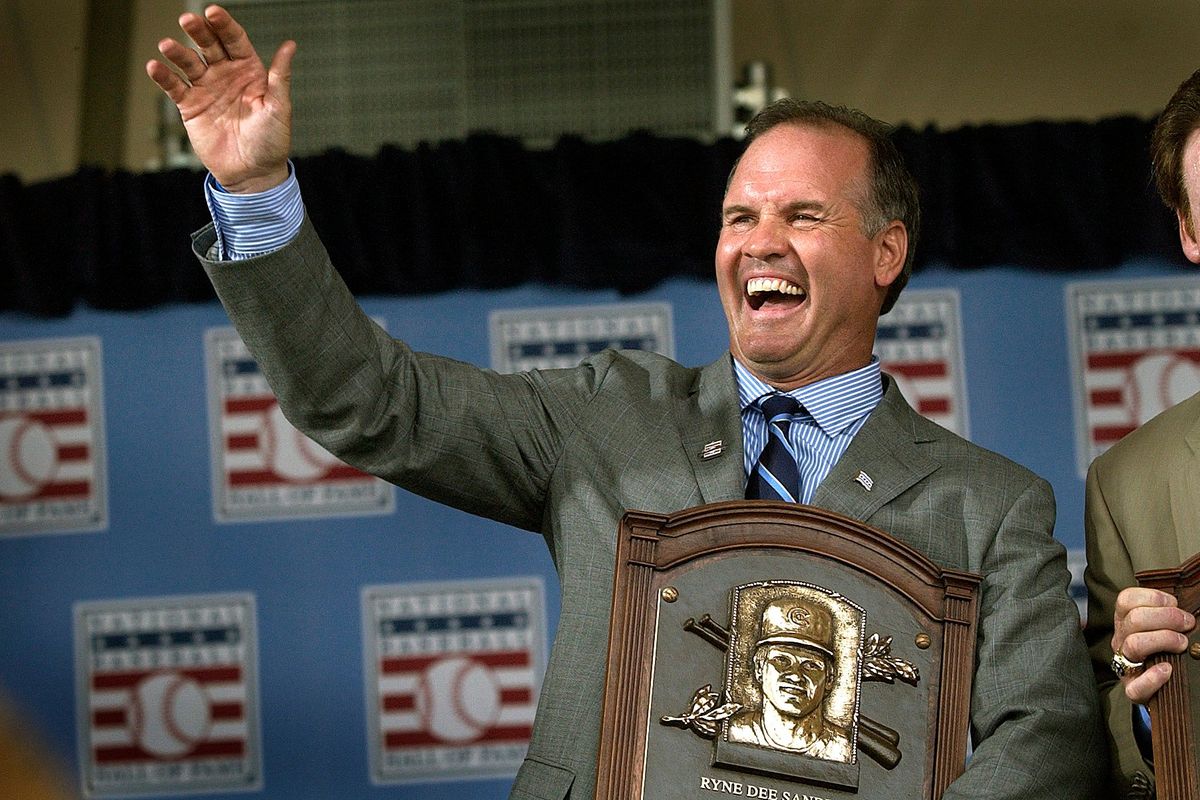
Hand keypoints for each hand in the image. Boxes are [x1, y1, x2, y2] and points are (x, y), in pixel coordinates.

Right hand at [145, 4, 294, 192]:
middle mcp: (226, 74)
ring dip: (177, 52)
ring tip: (167, 45)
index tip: (213, 12)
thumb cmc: (272, 141)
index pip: (235, 40)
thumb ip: (280, 76)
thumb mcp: (279, 107)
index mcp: (249, 71)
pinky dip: (164, 77)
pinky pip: (174, 87)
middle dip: (199, 31)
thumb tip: (290, 45)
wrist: (253, 173)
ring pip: (189, 63)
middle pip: (209, 45)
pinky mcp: (191, 106)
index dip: (224, 25)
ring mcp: (207, 88)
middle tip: (189, 20)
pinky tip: (155, 67)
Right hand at [1112, 586, 1196, 703]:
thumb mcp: (1160, 625)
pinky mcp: (1132, 689)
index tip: (1174, 603)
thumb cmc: (1164, 647)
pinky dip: (1153, 678)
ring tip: (1182, 644)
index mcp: (1124, 621)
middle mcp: (1121, 640)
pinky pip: (1136, 685)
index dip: (1153, 597)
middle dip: (1167, 617)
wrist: (1159, 684)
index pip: (1126, 599)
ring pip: (1134, 644)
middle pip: (1135, 619)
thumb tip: (1186, 610)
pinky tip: (1168, 670)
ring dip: (1164, 640)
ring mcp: (1124, 663)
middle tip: (1187, 623)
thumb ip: (1167, 613)